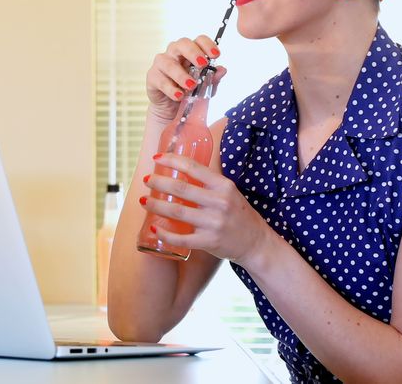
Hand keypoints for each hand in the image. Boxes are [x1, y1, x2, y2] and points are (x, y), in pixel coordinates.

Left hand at [141, 152, 272, 266]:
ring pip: (177, 211)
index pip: (194, 167)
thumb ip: (208, 183)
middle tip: (146, 179)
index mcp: (223, 186)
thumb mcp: (229, 192)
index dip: (172, 160)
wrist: (257, 243)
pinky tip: (154, 228)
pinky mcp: (209, 242)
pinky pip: (181, 238)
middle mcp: (219, 202)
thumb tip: (179, 169)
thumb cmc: (238, 214)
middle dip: (158, 182)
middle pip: (180, 188)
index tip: (156, 158)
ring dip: (156, 205)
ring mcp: (214, 223)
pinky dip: (164, 234)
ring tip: (144, 201)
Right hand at [146, 36, 226, 119]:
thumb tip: (222, 70)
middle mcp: (174, 53)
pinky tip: (179, 96)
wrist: (171, 107)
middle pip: (182, 44)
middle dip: (193, 52)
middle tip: (202, 64)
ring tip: (191, 85)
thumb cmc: (188, 90)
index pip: (199, 40)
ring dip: (181, 74)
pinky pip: (160, 80)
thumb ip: (213, 78)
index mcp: (190, 51)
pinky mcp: (152, 77)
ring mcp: (161, 64)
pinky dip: (171, 89)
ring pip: (169, 63)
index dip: (208, 45)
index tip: (216, 55)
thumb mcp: (205, 86)